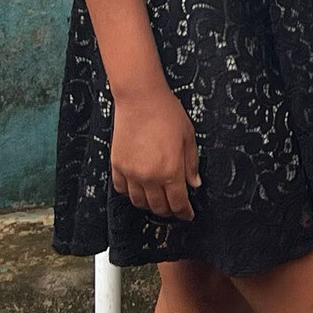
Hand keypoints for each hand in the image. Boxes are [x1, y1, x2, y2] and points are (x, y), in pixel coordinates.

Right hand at [110, 84, 199, 219]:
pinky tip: (139, 189)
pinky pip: (122, 189)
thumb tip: (195, 183)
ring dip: (150, 205)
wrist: (140, 98)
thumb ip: (191, 163)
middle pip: (158, 207)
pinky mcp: (117, 166)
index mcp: (170, 170)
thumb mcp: (188, 137)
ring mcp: (131, 173)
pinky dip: (131, 194)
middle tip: (175, 208)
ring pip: (139, 202)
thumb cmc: (167, 113)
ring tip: (158, 200)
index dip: (184, 212)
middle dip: (169, 211)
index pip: (178, 203)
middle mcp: (149, 177)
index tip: (188, 214)